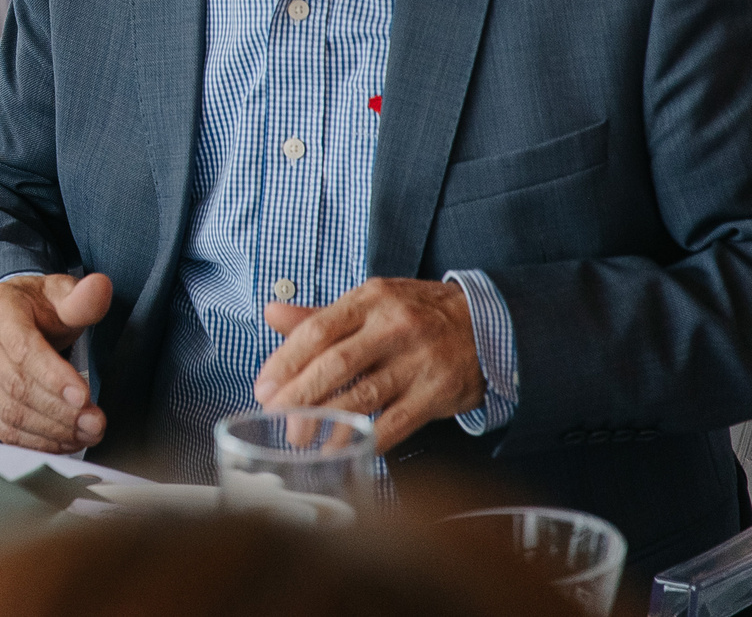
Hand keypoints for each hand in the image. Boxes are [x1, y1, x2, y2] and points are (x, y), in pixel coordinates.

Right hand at [0, 271, 112, 450]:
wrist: (5, 321)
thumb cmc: (37, 309)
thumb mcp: (60, 295)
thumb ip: (82, 298)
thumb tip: (101, 287)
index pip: (22, 347)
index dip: (53, 375)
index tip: (84, 396)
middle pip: (17, 386)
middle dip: (61, 411)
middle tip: (97, 422)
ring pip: (11, 413)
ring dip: (54, 431)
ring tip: (88, 433)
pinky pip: (5, 430)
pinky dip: (39, 442)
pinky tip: (67, 441)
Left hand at [255, 278, 483, 449]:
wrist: (488, 323)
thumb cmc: (417, 314)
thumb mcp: (371, 302)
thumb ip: (321, 315)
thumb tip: (271, 313)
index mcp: (370, 300)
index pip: (316, 330)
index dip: (285, 361)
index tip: (263, 387)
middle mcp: (394, 327)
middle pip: (336, 364)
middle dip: (300, 396)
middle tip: (274, 418)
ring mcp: (418, 361)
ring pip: (364, 395)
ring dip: (327, 422)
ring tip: (300, 438)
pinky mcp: (438, 392)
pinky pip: (396, 421)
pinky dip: (365, 438)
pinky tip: (342, 450)